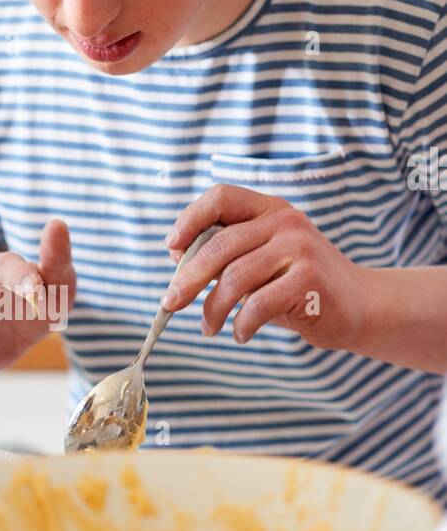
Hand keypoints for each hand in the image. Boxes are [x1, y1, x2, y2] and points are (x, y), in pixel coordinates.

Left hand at [163, 185, 368, 350]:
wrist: (360, 306)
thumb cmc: (299, 286)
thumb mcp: (261, 262)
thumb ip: (225, 255)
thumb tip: (175, 254)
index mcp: (270, 209)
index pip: (221, 197)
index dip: (189, 219)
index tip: (171, 247)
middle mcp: (286, 221)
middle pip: (220, 244)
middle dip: (188, 278)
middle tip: (170, 303)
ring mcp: (300, 248)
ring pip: (234, 277)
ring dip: (213, 309)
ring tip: (209, 328)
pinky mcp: (309, 280)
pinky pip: (257, 304)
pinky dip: (241, 325)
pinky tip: (241, 334)